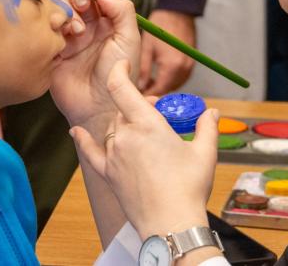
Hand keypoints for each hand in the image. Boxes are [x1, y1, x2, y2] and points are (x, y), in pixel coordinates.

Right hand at [50, 0, 140, 137]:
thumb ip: (122, 11)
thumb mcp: (129, 40)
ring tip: (77, 30)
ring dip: (69, 12)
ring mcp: (72, 38)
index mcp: (112, 23)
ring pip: (64, 9)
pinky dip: (54, 23)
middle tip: (83, 4)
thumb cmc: (119, 76)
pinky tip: (62, 34)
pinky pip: (49, 26)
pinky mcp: (55, 48)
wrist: (99, 108)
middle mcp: (92, 28)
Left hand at [71, 60, 218, 239]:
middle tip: (157, 116)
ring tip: (143, 134)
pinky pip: (91, 152)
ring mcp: (114, 156)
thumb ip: (206, 127)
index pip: (122, 87)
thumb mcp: (205, 153)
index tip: (122, 62)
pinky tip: (76, 132)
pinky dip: (83, 140)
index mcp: (147, 125)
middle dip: (137, 108)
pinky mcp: (109, 174)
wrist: (171, 225)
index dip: (119, 70)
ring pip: (113, 129)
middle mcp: (125, 136)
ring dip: (124, 125)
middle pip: (123, 111)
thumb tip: (212, 112)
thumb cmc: (189, 188)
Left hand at [139, 10, 195, 94]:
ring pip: (175, 85)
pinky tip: (160, 75)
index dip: (147, 95)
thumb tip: (139, 85)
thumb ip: (143, 69)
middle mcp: (184, 68)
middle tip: (140, 91)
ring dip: (163, 86)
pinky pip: (181, 77)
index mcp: (171, 65)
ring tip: (148, 83)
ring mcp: (190, 65)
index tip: (136, 96)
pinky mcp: (191, 61)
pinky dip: (171, 79)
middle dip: (154, 92)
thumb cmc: (160, 24)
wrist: (178, 10)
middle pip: (169, 90)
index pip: (159, 90)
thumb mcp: (146, 46)